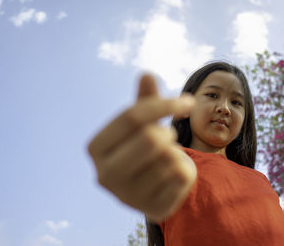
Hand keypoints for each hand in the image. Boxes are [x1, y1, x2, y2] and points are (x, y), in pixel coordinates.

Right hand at [87, 74, 196, 221]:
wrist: (150, 187)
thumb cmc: (143, 146)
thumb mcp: (143, 122)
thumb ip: (145, 100)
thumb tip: (146, 74)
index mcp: (95, 148)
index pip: (132, 117)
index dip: (165, 104)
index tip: (188, 101)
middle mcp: (104, 175)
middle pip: (152, 139)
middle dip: (168, 133)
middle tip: (168, 138)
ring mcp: (127, 197)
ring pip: (170, 158)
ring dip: (176, 153)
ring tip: (166, 159)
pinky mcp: (152, 209)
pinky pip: (183, 177)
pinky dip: (186, 170)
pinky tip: (173, 176)